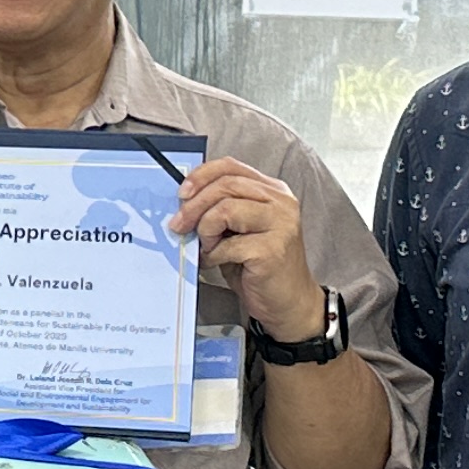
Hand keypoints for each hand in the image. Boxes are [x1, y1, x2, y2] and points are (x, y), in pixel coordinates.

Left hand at [170, 159, 327, 346]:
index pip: (231, 166)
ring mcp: (281, 224)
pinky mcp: (272, 249)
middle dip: (194, 205)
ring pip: (225, 209)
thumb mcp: (239, 230)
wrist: (289, 302)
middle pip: (226, 185)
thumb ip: (222, 209)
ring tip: (208, 247)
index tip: (182, 193)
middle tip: (179, 224)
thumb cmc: (260, 267)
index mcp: (273, 191)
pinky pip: (228, 244)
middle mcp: (281, 203)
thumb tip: (184, 202)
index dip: (201, 175)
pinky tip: (217, 262)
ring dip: (205, 230)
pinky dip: (214, 255)